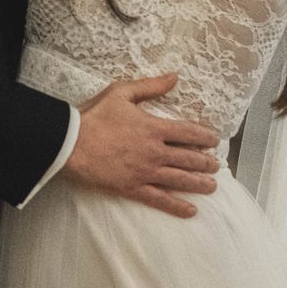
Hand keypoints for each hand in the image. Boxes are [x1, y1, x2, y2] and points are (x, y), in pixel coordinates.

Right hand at [62, 74, 221, 218]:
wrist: (70, 143)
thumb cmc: (94, 116)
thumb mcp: (121, 92)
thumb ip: (150, 86)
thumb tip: (174, 77)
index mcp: (153, 127)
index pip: (188, 133)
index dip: (204, 137)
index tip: (214, 140)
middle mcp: (154, 151)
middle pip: (189, 158)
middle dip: (206, 162)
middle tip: (216, 165)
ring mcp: (145, 172)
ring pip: (180, 180)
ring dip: (199, 183)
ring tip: (212, 186)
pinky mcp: (133, 188)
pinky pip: (160, 199)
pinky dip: (177, 206)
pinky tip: (191, 211)